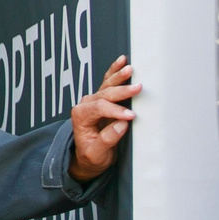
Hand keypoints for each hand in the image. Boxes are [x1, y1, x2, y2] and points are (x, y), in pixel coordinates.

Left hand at [69, 56, 139, 180]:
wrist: (87, 157)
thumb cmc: (91, 156)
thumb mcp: (96, 154)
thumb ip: (106, 140)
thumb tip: (121, 125)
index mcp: (80, 117)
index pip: (99, 108)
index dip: (116, 111)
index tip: (130, 117)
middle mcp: (85, 105)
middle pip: (104, 94)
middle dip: (122, 91)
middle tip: (138, 88)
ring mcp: (93, 100)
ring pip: (107, 85)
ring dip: (119, 76)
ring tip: (130, 69)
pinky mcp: (101, 99)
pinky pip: (107, 82)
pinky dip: (114, 71)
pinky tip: (121, 61)